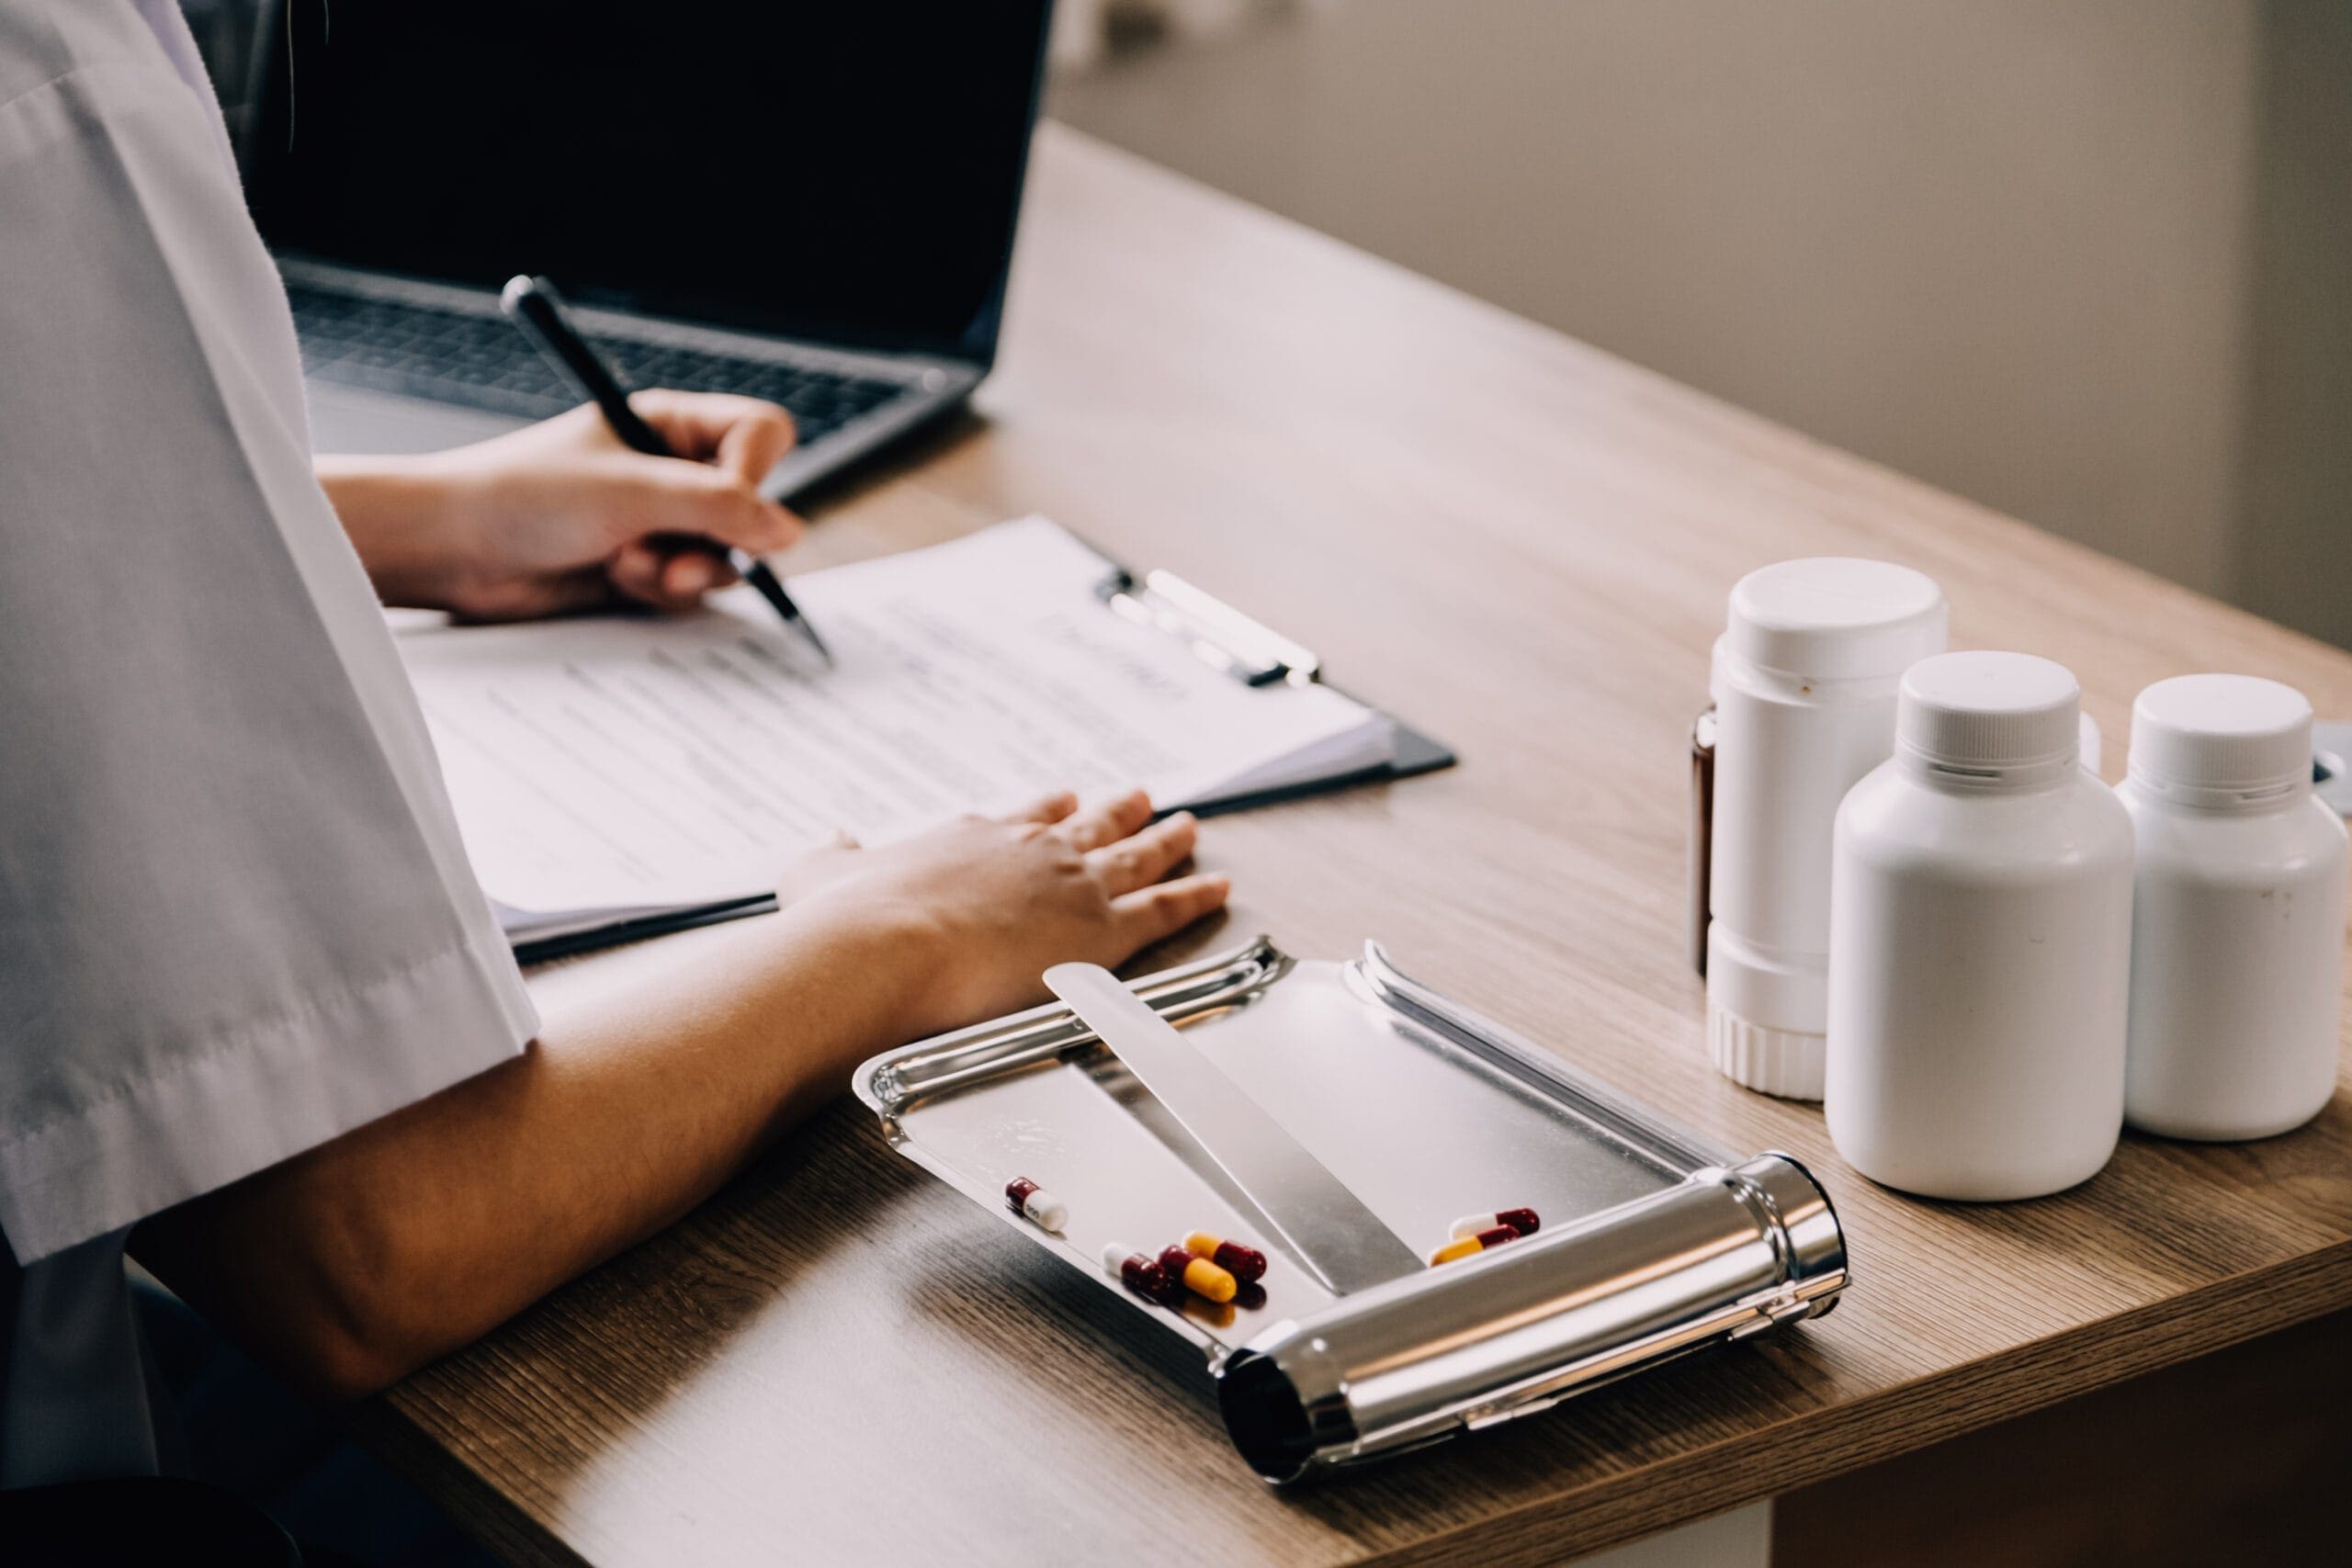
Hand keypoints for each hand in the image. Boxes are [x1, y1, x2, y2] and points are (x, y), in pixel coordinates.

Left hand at [322, 391, 802, 620]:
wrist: (452, 551)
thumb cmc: (523, 496)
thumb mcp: (628, 491)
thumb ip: (716, 508)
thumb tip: (789, 532)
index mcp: (669, 423)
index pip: (760, 435)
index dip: (756, 472)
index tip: (730, 503)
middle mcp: (673, 471)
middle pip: (752, 505)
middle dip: (716, 538)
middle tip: (675, 556)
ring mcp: (661, 523)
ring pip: (727, 556)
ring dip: (685, 570)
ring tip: (630, 566)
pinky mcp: (646, 570)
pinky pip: (694, 590)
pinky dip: (661, 592)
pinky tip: (615, 580)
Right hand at [787, 789, 1230, 1039]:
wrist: (883, 949)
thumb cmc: (847, 923)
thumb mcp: (819, 873)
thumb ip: (832, 857)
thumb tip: (831, 841)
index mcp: (970, 837)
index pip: (1023, 816)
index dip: (1048, 810)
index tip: (1065, 800)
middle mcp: (1029, 850)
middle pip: (1088, 824)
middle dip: (1117, 811)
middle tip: (1142, 797)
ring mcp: (1071, 885)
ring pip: (1135, 856)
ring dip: (1167, 841)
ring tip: (1191, 828)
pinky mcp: (1102, 929)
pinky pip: (1165, 907)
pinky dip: (1196, 895)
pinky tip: (1219, 886)